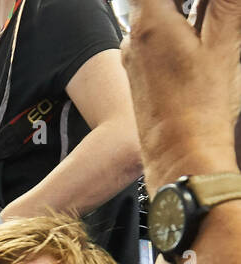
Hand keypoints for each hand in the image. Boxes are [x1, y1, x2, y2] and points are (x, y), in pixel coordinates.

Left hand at [125, 0, 240, 189]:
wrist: (180, 154)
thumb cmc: (199, 107)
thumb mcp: (223, 42)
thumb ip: (223, 4)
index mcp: (149, 22)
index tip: (202, 5)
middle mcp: (133, 38)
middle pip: (154, 0)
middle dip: (185, 3)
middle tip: (210, 14)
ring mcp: (133, 57)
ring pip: (155, 14)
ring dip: (180, 11)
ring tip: (206, 24)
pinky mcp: (139, 73)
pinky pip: (154, 36)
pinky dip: (175, 27)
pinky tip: (197, 40)